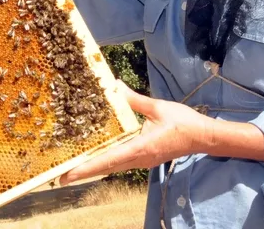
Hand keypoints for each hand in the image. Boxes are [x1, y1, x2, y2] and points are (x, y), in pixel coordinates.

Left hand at [60, 81, 210, 184]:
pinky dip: (107, 162)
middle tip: (60, 176)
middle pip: (106, 168)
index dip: (86, 168)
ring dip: (94, 168)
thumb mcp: (157, 107)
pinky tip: (98, 156)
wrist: (202, 137)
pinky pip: (122, 162)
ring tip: (74, 168)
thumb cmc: (182, 122)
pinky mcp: (145, 158)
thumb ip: (134, 100)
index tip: (67, 175)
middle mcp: (138, 159)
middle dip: (83, 172)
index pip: (107, 160)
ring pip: (113, 167)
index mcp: (139, 148)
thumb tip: (116, 86)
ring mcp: (142, 161)